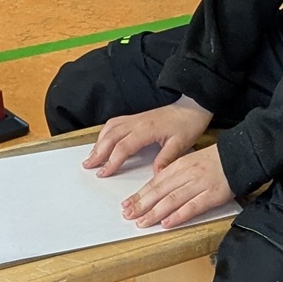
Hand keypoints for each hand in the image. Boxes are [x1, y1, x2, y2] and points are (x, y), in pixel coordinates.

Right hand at [83, 96, 213, 177]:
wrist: (194, 106)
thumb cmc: (188, 123)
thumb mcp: (181, 144)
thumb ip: (166, 159)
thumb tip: (154, 175)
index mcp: (147, 129)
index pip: (123, 146)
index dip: (112, 160)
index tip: (104, 173)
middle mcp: (138, 122)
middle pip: (111, 136)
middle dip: (98, 152)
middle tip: (89, 166)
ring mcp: (136, 118)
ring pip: (110, 128)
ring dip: (99, 142)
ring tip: (92, 156)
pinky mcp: (137, 117)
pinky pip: (115, 123)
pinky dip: (105, 133)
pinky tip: (103, 141)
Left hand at [122, 145, 233, 228]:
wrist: (241, 155)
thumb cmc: (215, 160)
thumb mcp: (191, 160)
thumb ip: (174, 174)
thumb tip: (156, 188)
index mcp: (180, 165)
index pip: (155, 182)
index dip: (139, 194)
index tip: (126, 204)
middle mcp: (187, 174)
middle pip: (160, 191)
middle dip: (141, 204)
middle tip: (127, 216)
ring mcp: (200, 185)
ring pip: (172, 200)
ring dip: (155, 212)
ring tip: (142, 222)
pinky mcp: (213, 195)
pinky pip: (193, 206)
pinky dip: (179, 215)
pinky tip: (167, 222)